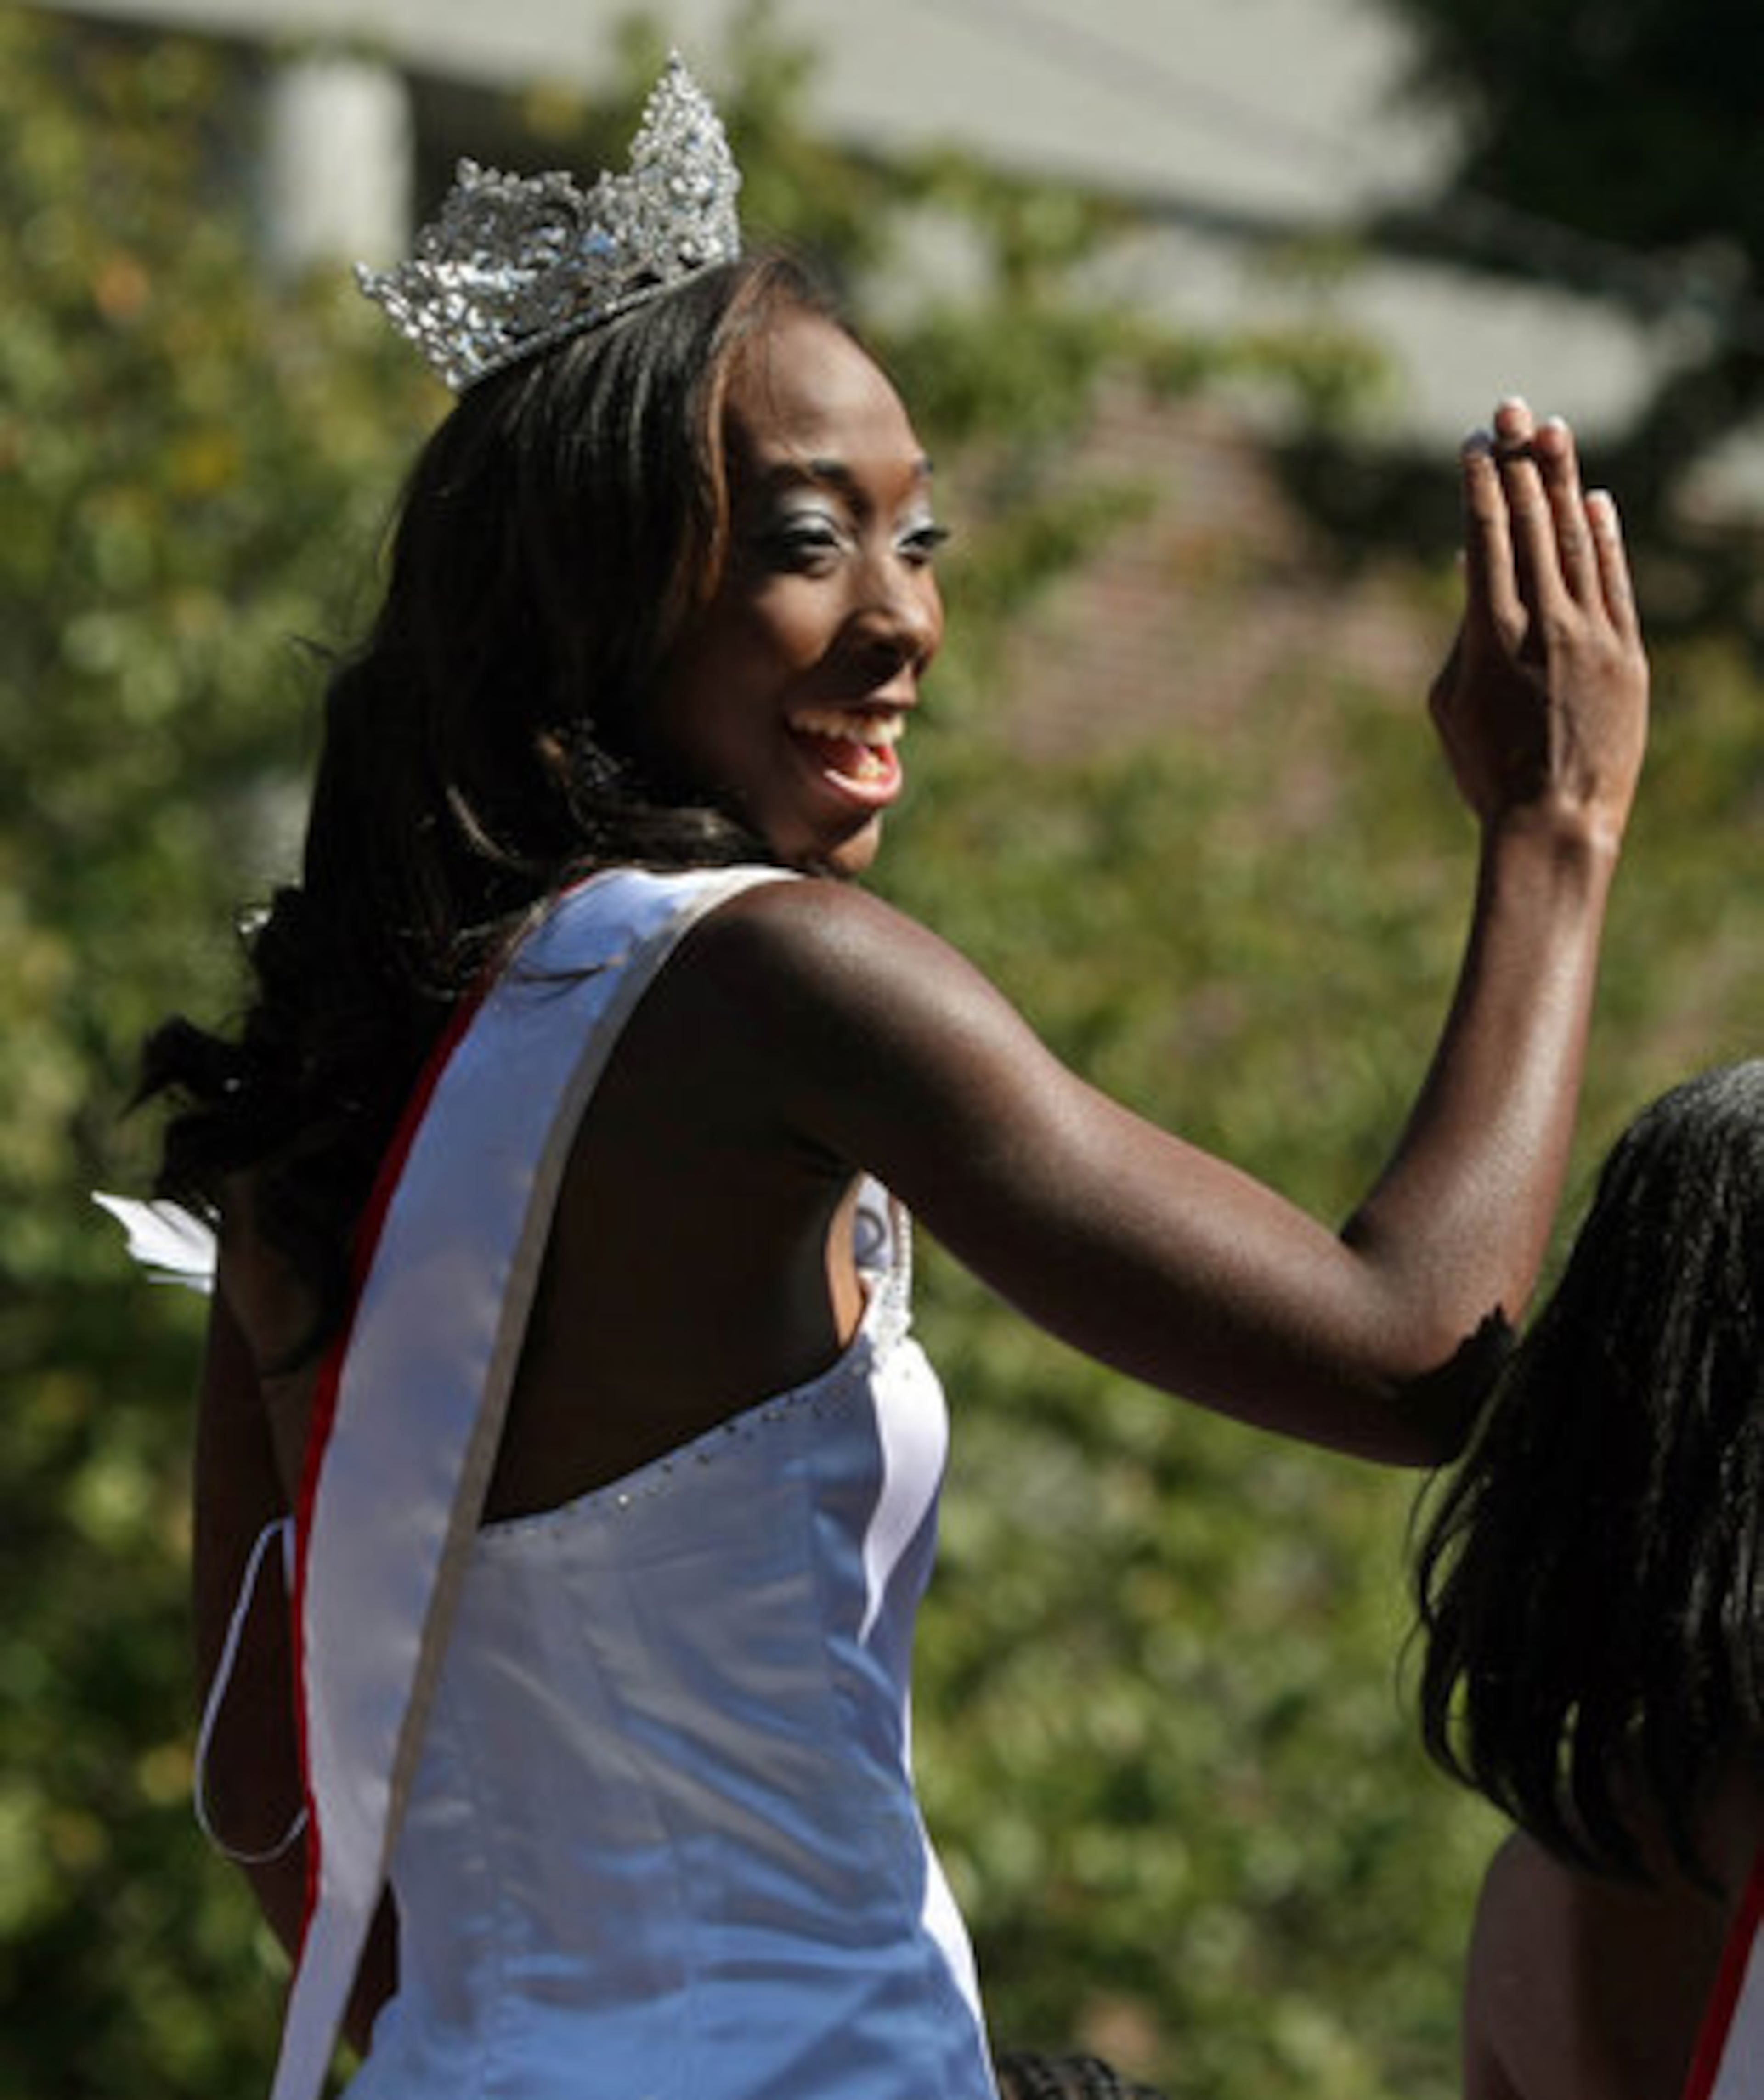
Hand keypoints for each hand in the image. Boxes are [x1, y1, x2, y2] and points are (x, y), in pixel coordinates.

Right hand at [1429, 398, 1647, 847]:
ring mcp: (1590, 635)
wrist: (1553, 822)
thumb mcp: (1451, 702)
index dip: (1480, 483)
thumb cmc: (1486, 771)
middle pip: (1529, 521)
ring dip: (1562, 480)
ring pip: (1573, 540)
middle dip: (1518, 460)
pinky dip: (1603, 537)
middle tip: (1509, 408)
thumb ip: (1462, 634)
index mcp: (1488, 635)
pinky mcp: (1626, 655)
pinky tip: (1594, 500)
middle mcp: (1542, 623)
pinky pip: (1614, 581)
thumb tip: (1473, 574)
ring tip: (1552, 430)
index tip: (1475, 444)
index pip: (1485, 536)